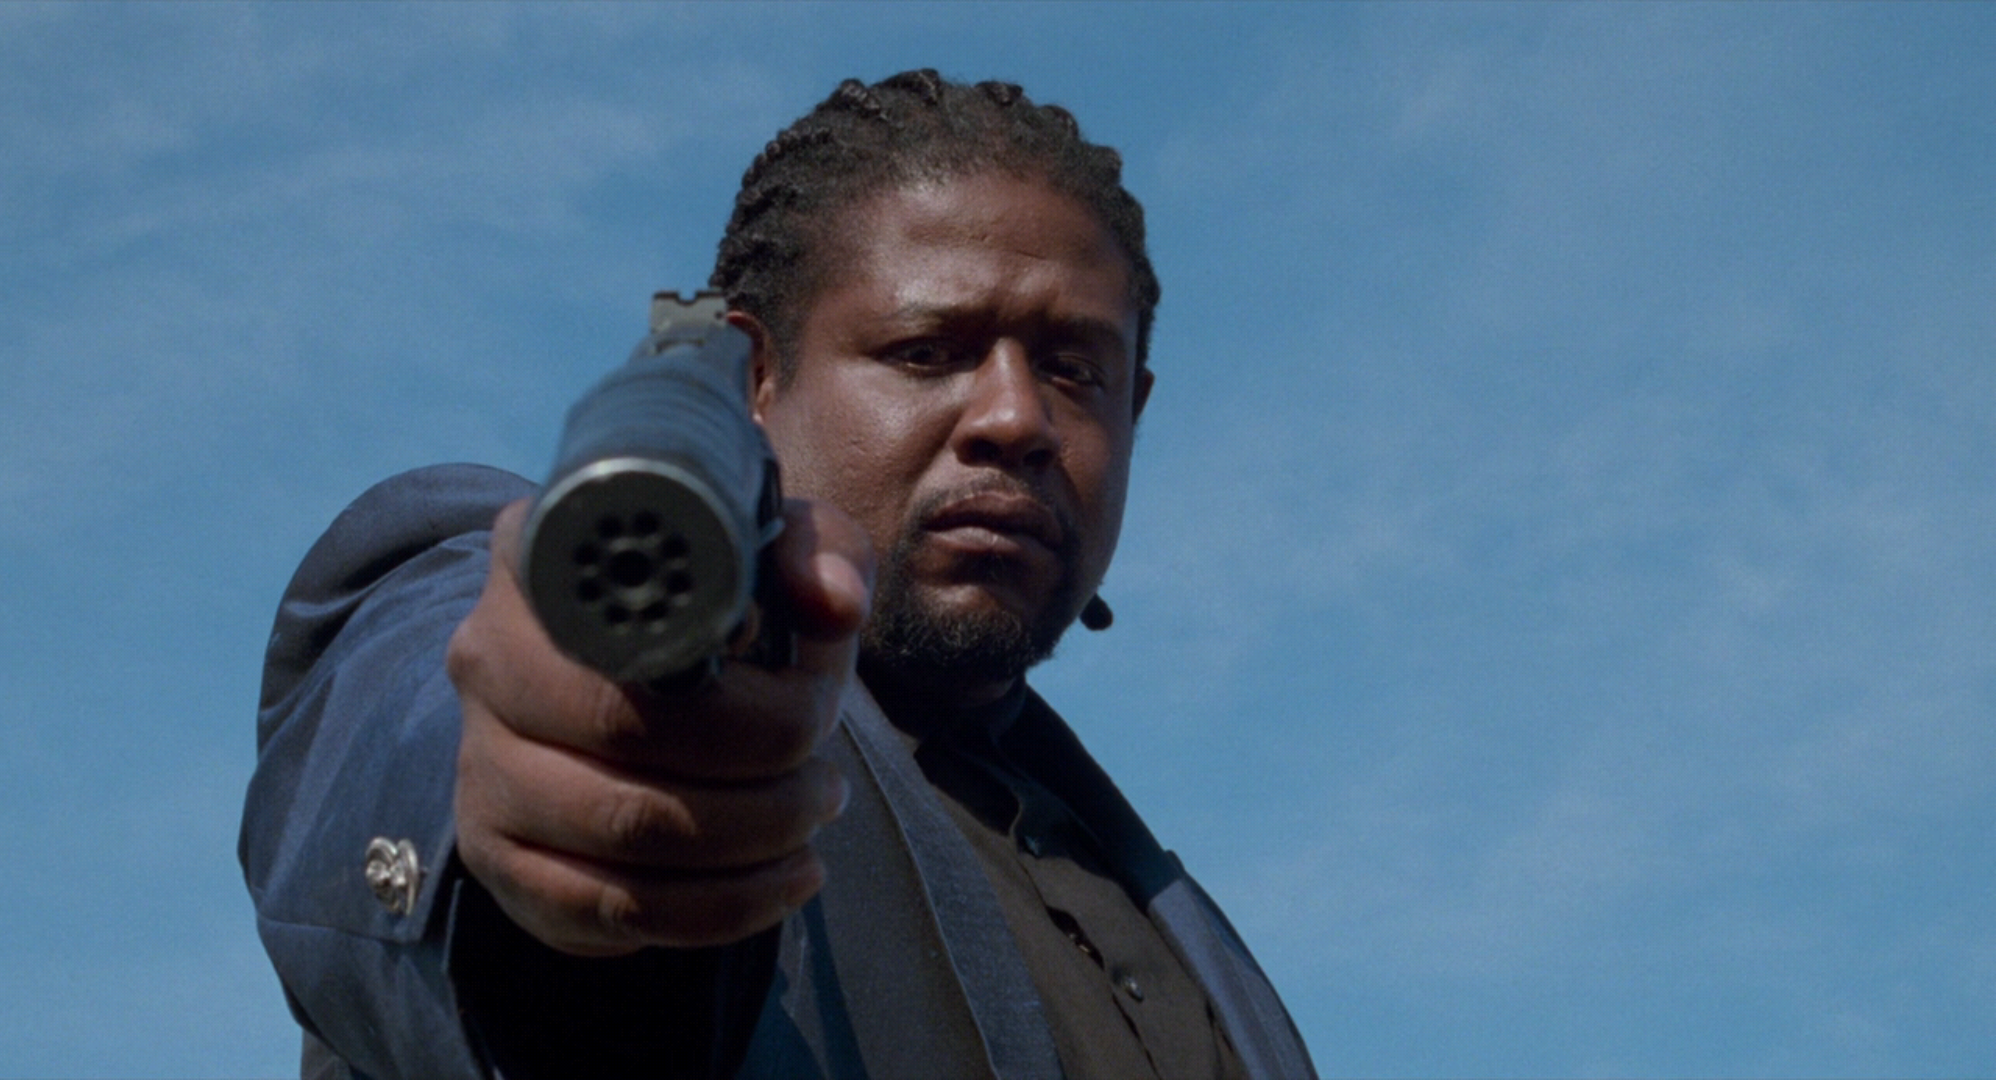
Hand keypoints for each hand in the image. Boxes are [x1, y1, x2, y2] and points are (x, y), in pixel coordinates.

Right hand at [448, 496, 872, 956]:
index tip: (803, 690)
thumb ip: (816, 555)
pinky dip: (717, 908)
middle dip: (758, 764)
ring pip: (621, 826)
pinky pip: (607, 908)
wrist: (644, 700)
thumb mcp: (773, 562)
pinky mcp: (497, 856)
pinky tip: (779, 881)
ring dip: (749, 838)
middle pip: (621, 725)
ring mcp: (482, 762)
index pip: (621, 610)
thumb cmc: (720, 620)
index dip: (721, 657)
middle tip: (825, 776)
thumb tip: (833, 605)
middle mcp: (490, 655)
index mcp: (548, 557)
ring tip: (812, 819)